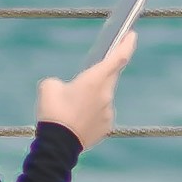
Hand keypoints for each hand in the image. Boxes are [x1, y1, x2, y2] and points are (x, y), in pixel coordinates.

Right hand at [37, 31, 133, 151]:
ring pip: (102, 98)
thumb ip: (59, 82)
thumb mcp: (48, 87)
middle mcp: (106, 94)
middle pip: (109, 78)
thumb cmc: (53, 113)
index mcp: (95, 79)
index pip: (119, 57)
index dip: (127, 44)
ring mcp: (108, 112)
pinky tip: (77, 121)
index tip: (132, 35)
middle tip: (84, 81)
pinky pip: (101, 114)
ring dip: (91, 99)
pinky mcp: (107, 127)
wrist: (57, 146)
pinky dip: (91, 114)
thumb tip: (64, 88)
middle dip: (99, 76)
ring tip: (70, 109)